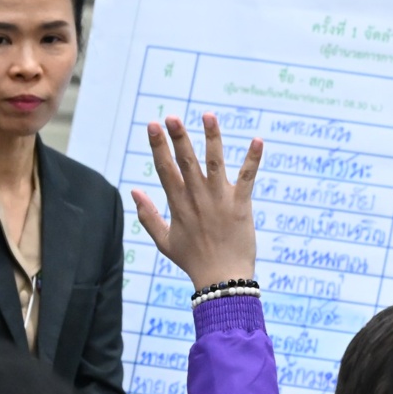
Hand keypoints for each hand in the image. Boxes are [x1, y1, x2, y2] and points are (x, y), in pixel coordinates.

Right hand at [130, 113, 261, 288]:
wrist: (221, 278)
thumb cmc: (192, 260)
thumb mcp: (163, 240)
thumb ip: (148, 215)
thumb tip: (134, 191)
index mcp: (178, 203)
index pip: (165, 168)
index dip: (158, 146)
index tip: (152, 125)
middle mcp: (197, 197)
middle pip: (186, 161)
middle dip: (178, 137)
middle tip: (171, 117)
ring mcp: (220, 199)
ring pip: (215, 162)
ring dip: (212, 138)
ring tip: (208, 115)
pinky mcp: (241, 204)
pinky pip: (248, 177)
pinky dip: (253, 159)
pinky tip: (258, 140)